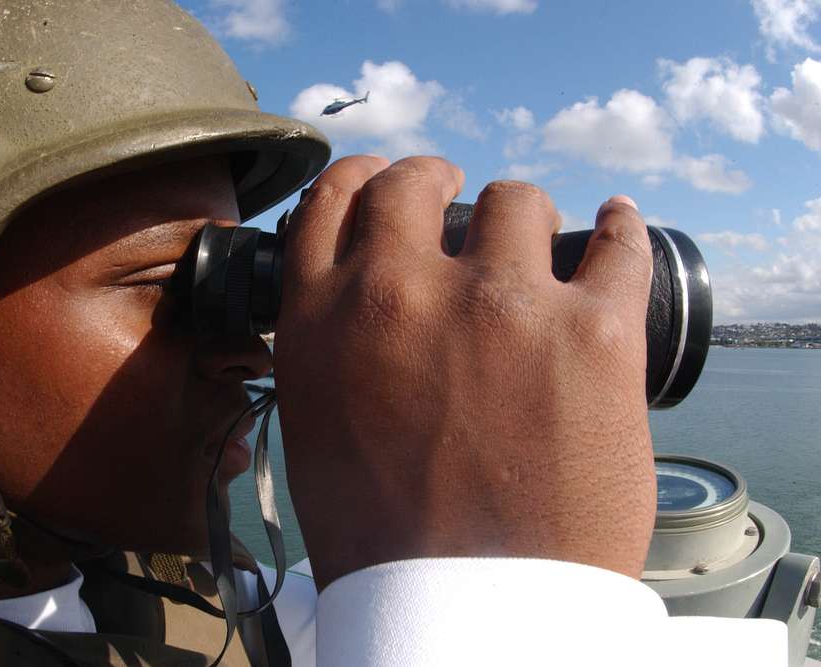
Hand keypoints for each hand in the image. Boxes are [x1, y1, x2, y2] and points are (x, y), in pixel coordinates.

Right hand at [274, 155, 655, 590]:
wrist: (466, 610)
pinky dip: (620, 228)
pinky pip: (616, 244)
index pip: (332, 200)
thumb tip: (360, 306)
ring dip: (521, 218)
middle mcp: (401, 292)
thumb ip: (331, 350)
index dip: (361, 176)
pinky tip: (618, 225)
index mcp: (325, 319)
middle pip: (416, 182)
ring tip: (538, 247)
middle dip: (435, 181)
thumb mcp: (318, 429)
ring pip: (516, 201)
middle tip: (461, 199)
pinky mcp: (591, 332)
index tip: (385, 177)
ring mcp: (498, 305)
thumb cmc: (386, 539)